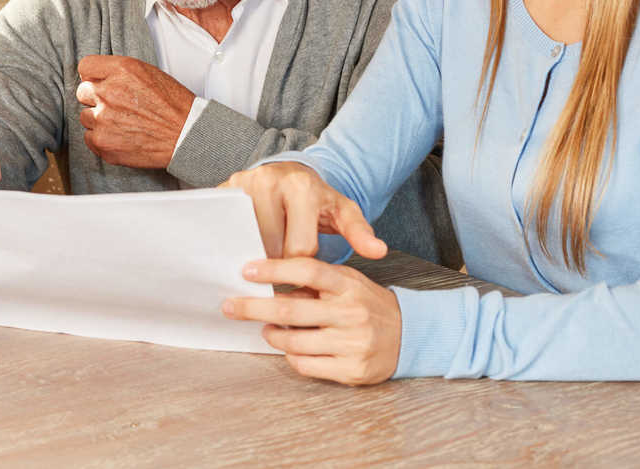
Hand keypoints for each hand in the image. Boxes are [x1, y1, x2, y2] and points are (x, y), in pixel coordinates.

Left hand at [75, 54, 193, 167]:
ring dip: (99, 120)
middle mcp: (108, 92)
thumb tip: (96, 78)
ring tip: (124, 123)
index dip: (93, 76)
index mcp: (122, 70)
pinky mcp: (103, 143)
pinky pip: (89, 138)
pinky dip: (102, 138)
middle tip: (117, 106)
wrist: (186, 136)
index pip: (85, 66)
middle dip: (96, 98)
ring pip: (85, 117)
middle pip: (82, 92)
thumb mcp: (149, 73)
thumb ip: (119, 72)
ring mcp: (103, 119)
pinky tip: (122, 136)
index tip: (100, 83)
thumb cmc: (173, 105)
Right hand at [222, 162, 385, 258]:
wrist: (290, 174)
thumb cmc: (317, 199)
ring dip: (255, 253)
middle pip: (269, 247)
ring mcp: (243, 184)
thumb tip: (378, 251)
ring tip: (268, 253)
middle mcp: (269, 180)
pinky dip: (234, 243)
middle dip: (278, 262)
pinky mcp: (223, 190)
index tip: (305, 272)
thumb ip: (360, 233)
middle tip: (285, 263)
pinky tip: (246, 246)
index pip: (298, 250)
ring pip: (245, 242)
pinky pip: (225, 229)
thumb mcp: (343, 212)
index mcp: (302, 188)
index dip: (302, 269)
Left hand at [222, 257, 400, 385]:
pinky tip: (289, 348)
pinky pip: (306, 365)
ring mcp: (352, 344)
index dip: (274, 269)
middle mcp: (351, 313)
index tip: (247, 270)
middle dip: (253, 308)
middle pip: (290, 310)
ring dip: (271, 335)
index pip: (307, 271)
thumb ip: (314, 280)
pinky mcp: (352, 370)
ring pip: (293, 342)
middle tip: (230, 306)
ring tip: (266, 328)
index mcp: (348, 285)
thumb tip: (268, 280)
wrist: (408, 335)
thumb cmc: (366, 303)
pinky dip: (290, 356)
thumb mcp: (346, 281)